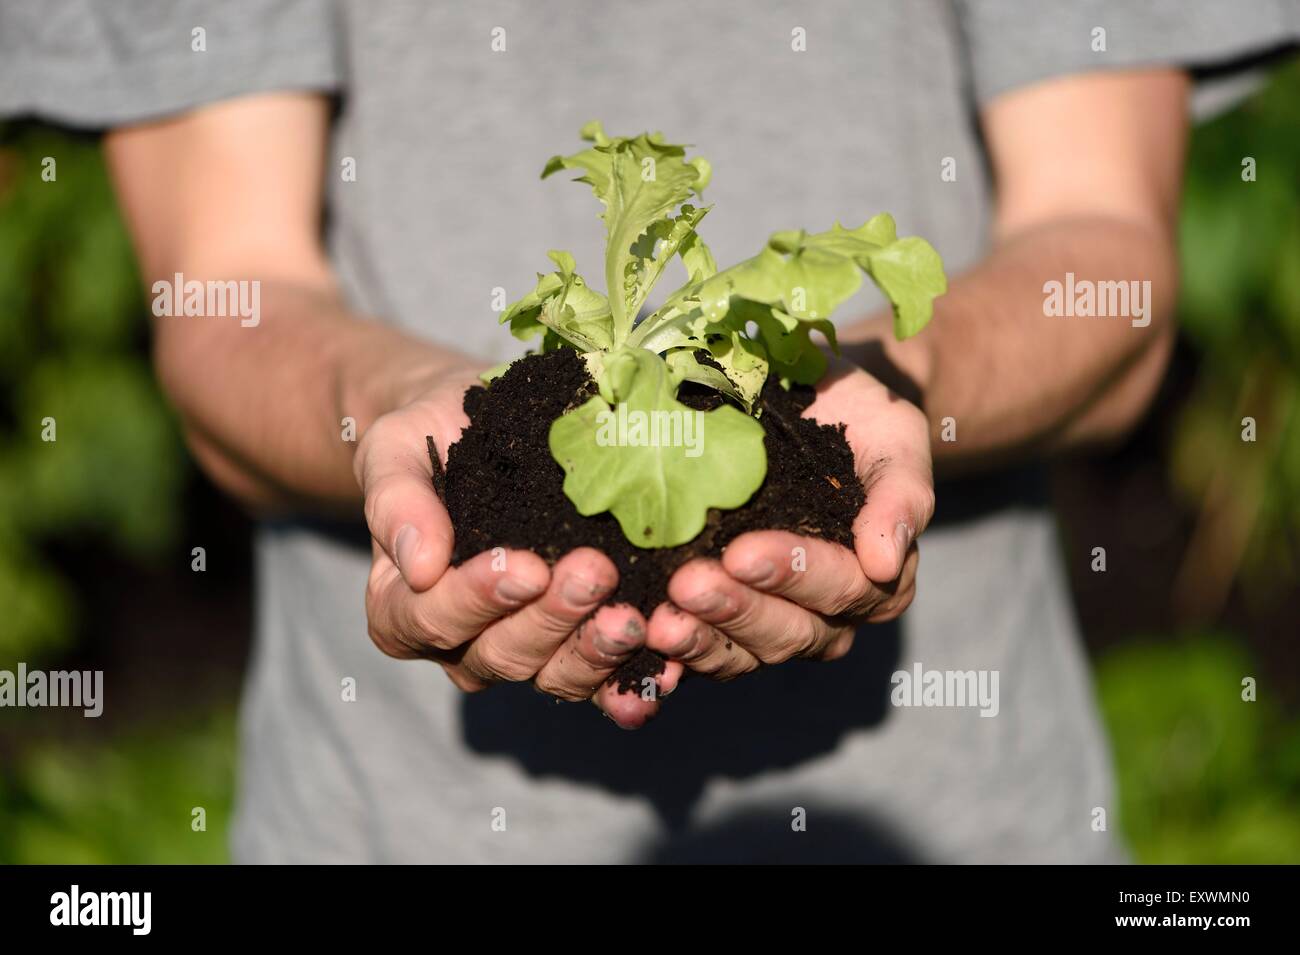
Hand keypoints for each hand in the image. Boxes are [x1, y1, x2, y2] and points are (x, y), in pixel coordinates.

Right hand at [356, 363, 682, 719]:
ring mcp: (524, 653)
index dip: (477, 599)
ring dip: (596, 651)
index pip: (432, 619)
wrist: (481, 427)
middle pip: (501, 654)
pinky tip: (669, 662)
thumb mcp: (394, 450)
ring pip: (556, 675)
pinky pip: (605, 678)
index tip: (524, 566)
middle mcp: (461, 645)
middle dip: (551, 617)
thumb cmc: (430, 436)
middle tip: (594, 572)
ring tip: (633, 615)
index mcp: (403, 609)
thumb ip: (397, 501)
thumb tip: (418, 566)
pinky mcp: (577, 648)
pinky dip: (636, 678)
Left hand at [644, 357, 933, 677]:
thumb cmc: (858, 418)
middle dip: (737, 609)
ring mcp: (772, 623)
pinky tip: (643, 634)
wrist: (806, 403)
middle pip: (788, 631)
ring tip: (660, 620)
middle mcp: (827, 615)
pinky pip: (703, 651)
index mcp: (876, 579)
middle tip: (688, 583)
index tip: (744, 551)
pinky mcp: (722, 623)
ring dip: (701, 638)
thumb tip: (886, 561)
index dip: (793, 573)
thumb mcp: (894, 437)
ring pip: (743, 653)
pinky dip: (675, 651)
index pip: (841, 587)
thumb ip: (901, 494)